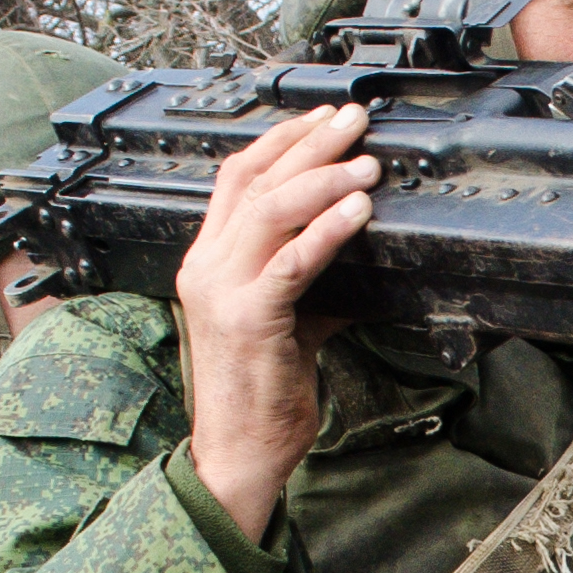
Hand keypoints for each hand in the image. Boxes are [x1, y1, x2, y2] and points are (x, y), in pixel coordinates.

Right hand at [176, 104, 380, 543]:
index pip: (237, 177)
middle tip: (354, 120)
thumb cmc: (261, 395)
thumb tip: (351, 249)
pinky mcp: (249, 319)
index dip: (281, 141)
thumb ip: (305, 280)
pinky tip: (358, 210)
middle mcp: (206, 267)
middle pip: (257, 180)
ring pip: (271, 209)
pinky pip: (292, 261)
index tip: (322, 119)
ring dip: (325, 178)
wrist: (237, 453)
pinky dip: (328, 229)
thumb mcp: (283, 321)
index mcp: (208, 261)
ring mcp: (222, 291)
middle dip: (310, 143)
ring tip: (366, 162)